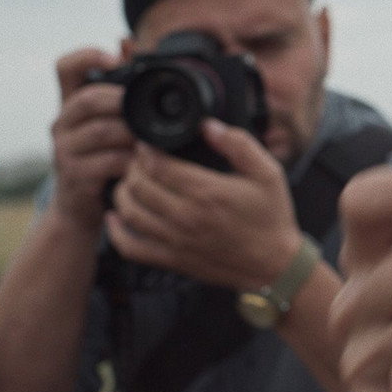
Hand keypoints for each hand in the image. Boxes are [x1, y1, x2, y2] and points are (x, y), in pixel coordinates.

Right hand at [49, 48, 135, 228]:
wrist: (81, 210)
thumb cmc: (104, 161)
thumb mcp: (111, 126)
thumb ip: (121, 94)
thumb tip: (132, 46)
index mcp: (71, 105)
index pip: (65, 67)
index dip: (88, 55)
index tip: (115, 57)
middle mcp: (62, 123)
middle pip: (88, 99)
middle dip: (122, 101)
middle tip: (149, 111)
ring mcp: (64, 151)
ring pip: (101, 131)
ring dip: (133, 134)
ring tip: (153, 139)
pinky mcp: (74, 177)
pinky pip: (107, 162)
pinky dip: (131, 161)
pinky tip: (145, 163)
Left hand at [105, 118, 303, 289]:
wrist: (275, 266)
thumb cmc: (272, 218)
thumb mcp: (268, 173)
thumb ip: (239, 144)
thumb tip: (208, 125)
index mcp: (207, 193)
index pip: (158, 165)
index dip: (145, 150)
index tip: (146, 143)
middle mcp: (187, 218)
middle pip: (139, 186)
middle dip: (133, 167)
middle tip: (139, 159)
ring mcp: (176, 242)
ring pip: (130, 212)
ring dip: (123, 192)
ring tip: (131, 181)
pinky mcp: (173, 260)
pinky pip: (131, 247)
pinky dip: (116, 231)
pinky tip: (116, 217)